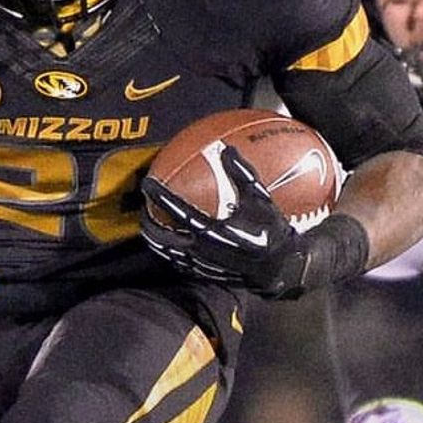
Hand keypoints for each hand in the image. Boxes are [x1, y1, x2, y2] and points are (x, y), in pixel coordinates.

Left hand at [140, 146, 308, 298]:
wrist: (280, 266)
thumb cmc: (271, 231)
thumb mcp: (260, 198)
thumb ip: (242, 174)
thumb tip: (227, 149)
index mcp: (212, 231)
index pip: (177, 211)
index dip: (161, 197)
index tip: (148, 183)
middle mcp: (202, 249)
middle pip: (164, 238)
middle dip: (149, 224)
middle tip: (143, 210)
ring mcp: (202, 264)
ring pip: (168, 253)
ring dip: (156, 241)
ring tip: (148, 229)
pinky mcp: (205, 273)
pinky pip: (180, 263)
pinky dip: (170, 253)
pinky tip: (169, 246)